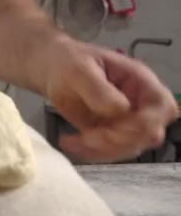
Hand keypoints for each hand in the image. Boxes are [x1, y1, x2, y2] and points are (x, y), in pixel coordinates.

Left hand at [44, 38, 177, 162]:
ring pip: (131, 147)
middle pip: (149, 133)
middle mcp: (139, 103)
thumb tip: (119, 110)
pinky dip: (91, 153)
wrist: (53, 70)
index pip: (162, 107)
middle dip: (118, 141)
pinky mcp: (111, 134)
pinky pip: (111, 152)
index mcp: (140, 81)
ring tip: (71, 140)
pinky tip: (70, 143)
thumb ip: (99, 88)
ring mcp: (127, 121)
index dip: (144, 124)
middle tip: (86, 137)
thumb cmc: (69, 62)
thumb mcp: (80, 69)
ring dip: (102, 150)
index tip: (112, 129)